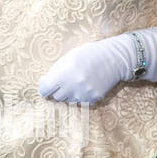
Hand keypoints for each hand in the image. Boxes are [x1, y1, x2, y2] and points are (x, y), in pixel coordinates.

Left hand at [38, 29, 156, 104]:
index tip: (46, 85)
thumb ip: (54, 72)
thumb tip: (42, 84)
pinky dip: (81, 96)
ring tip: (78, 81)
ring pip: (68, 101)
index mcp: (64, 73)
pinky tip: (87, 85)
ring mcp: (83, 94)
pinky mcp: (92, 100)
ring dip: (70, 93)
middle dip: (59, 89)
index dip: (44, 87)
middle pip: (56, 97)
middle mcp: (73, 86)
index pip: (44, 90)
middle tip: (67, 79)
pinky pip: (80, 103)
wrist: (114, 59)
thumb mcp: (68, 58)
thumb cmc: (88, 55)